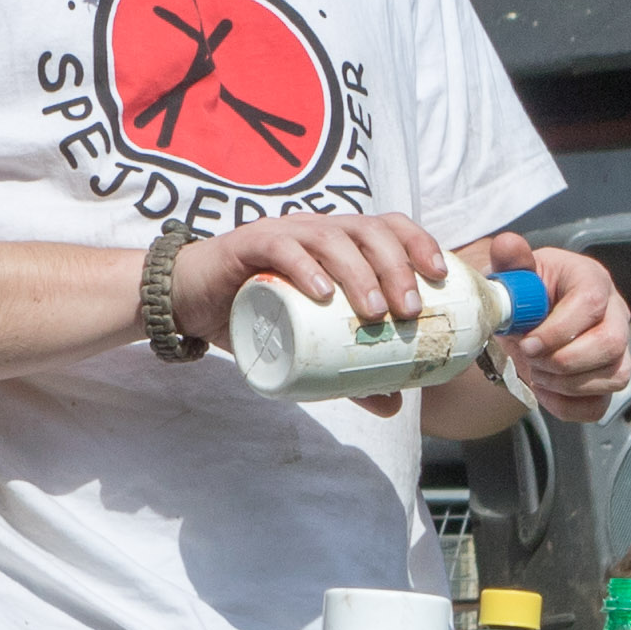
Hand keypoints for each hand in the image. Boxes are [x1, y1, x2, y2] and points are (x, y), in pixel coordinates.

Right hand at [167, 210, 460, 355]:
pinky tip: (321, 292)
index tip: (442, 277)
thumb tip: (393, 403)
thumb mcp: (307, 345)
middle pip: (367, 230)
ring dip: (359, 272)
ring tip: (374, 311)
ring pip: (331, 237)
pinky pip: (281, 249)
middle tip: (409, 311)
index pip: (387, 226)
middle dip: (396, 267)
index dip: (419, 243)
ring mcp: (282, 235)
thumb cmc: (253, 314)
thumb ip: (346, 372)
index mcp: (337, 242)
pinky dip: (305, 268)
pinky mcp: (247, 247)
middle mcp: (314, 229)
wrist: (188, 302)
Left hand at [478, 234, 630, 421]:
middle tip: (530, 358)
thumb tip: (508, 244)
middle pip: (612, 343)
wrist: (523, 322)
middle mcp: (615, 315)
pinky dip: (567, 406)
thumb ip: (511, 260)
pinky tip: (543, 390)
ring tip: (534, 371)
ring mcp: (617, 350)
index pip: (592, 303)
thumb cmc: (523, 292)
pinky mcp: (607, 380)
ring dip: (566, 383)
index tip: (528, 343)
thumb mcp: (515, 272)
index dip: (560, 329)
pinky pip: (600, 405)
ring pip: (614, 376)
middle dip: (564, 359)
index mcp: (592, 281)